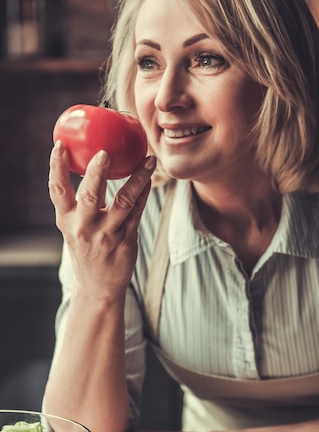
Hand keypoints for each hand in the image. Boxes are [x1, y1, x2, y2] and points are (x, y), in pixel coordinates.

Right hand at [48, 141, 155, 295]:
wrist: (98, 286)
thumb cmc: (87, 248)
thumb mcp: (76, 226)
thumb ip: (83, 200)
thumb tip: (93, 162)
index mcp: (67, 220)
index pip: (57, 190)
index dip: (56, 167)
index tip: (60, 145)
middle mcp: (84, 227)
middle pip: (90, 196)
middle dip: (97, 173)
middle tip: (105, 152)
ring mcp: (106, 235)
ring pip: (123, 202)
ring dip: (137, 179)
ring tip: (148, 161)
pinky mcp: (125, 241)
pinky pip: (137, 212)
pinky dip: (144, 193)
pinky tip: (149, 178)